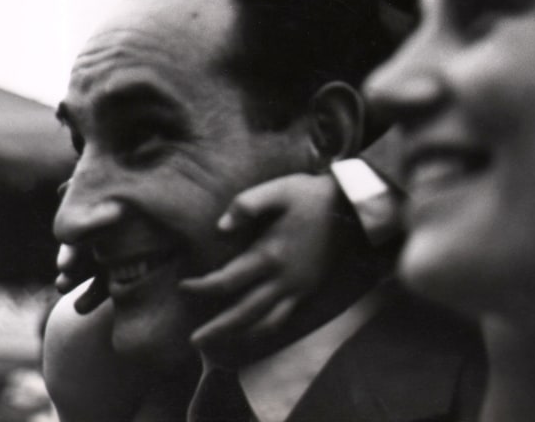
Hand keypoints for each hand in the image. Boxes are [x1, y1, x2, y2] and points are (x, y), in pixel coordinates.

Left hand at [181, 172, 341, 349]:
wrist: (350, 209)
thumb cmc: (310, 197)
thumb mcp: (278, 190)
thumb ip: (246, 205)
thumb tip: (220, 228)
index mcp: (269, 255)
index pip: (227, 281)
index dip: (202, 287)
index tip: (183, 287)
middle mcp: (283, 280)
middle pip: (243, 313)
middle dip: (217, 328)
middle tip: (193, 341)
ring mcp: (297, 289)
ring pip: (265, 323)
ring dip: (239, 335)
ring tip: (219, 344)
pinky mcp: (308, 290)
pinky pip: (283, 319)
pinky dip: (264, 330)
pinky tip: (253, 331)